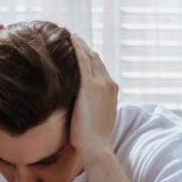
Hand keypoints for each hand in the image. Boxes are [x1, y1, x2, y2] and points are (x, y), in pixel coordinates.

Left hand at [69, 35, 117, 160]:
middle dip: (85, 49)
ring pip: (90, 57)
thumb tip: (77, 109)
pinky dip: (77, 48)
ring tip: (70, 35)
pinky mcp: (90, 86)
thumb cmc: (92, 140)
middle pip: (96, 60)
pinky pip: (83, 61)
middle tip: (73, 37)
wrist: (97, 146)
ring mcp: (101, 83)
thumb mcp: (93, 119)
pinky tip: (70, 38)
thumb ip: (89, 108)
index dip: (90, 59)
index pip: (100, 69)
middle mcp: (109, 84)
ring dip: (81, 45)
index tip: (81, 51)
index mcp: (111, 92)